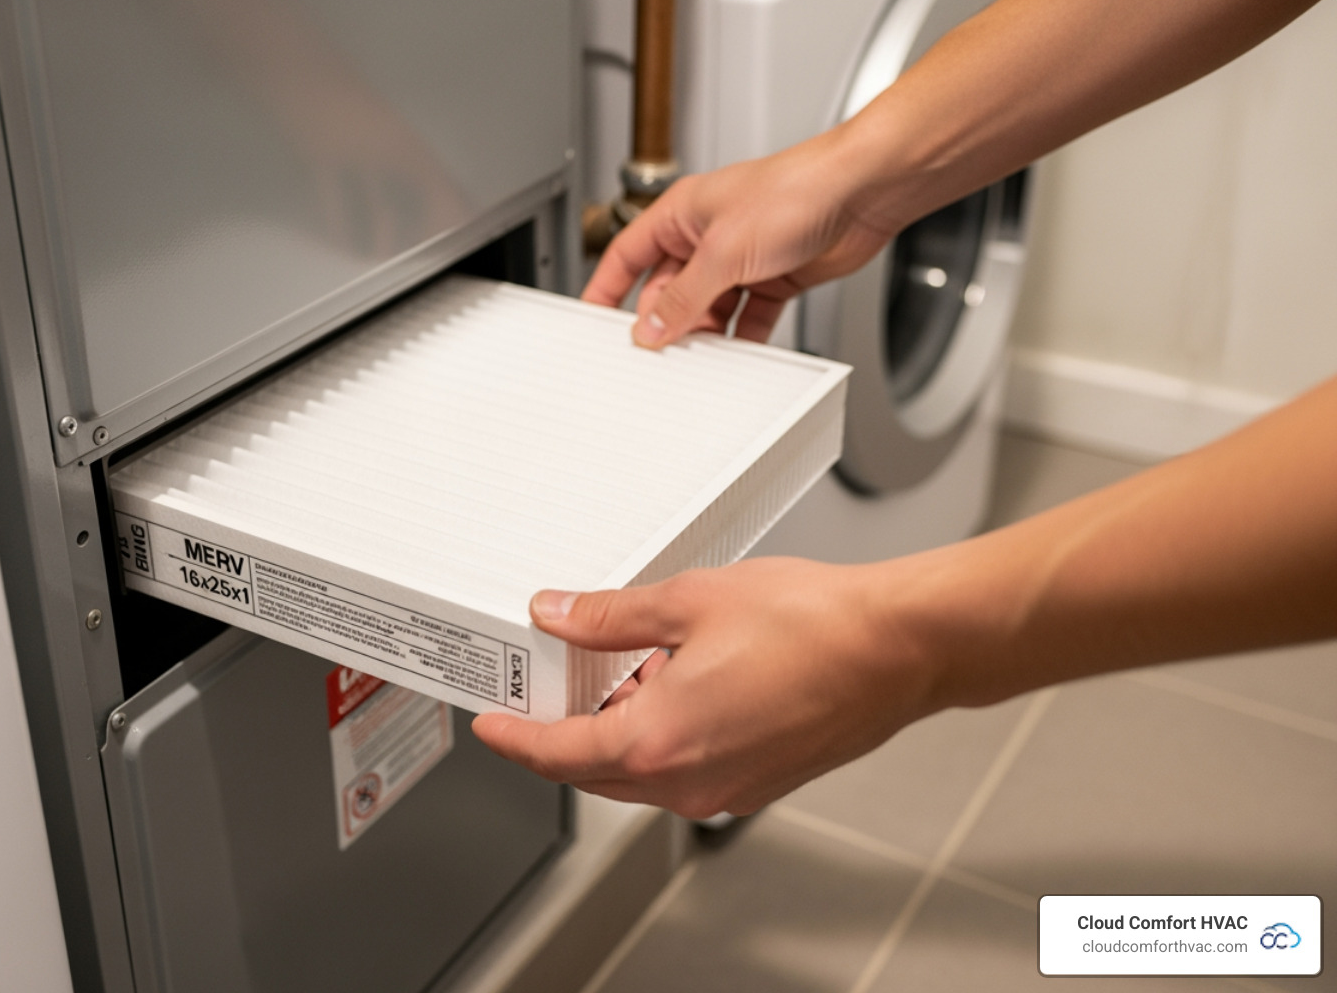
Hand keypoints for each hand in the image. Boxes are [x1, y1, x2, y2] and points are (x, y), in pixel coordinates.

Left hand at [471, 557, 943, 817]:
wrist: (900, 647)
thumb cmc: (816, 625)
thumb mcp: (689, 602)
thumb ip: (611, 617)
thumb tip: (561, 615)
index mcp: (661, 741)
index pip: (558, 755)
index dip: (515, 739)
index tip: (492, 729)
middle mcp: (691, 781)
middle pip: (596, 771)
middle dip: (564, 734)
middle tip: (546, 690)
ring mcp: (728, 788)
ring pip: (642, 774)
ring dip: (619, 731)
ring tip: (623, 669)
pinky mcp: (759, 782)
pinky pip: (686, 771)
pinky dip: (663, 737)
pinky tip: (675, 686)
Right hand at [582, 132, 902, 348]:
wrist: (861, 191)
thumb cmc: (796, 190)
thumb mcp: (724, 252)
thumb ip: (684, 297)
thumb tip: (651, 328)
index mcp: (683, 214)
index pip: (628, 253)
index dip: (607, 286)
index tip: (593, 319)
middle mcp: (709, 234)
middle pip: (669, 289)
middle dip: (664, 321)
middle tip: (657, 353)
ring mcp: (744, 256)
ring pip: (709, 307)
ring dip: (705, 333)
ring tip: (700, 357)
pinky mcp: (776, 275)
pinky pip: (748, 316)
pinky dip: (744, 336)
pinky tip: (741, 351)